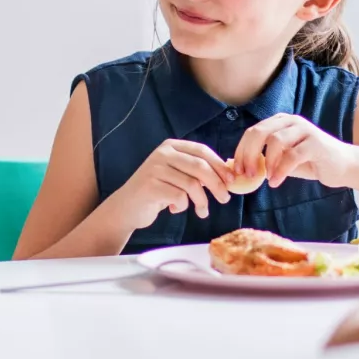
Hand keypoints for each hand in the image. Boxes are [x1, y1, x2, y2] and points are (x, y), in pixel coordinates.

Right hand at [108, 140, 232, 227]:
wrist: (127, 207)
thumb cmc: (157, 191)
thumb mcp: (176, 175)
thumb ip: (196, 171)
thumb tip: (228, 174)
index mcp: (171, 146)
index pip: (202, 151)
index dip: (220, 166)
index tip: (232, 180)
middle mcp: (162, 154)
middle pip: (200, 166)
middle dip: (217, 184)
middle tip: (225, 199)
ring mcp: (155, 168)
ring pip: (192, 184)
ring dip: (202, 201)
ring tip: (202, 211)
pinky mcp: (150, 186)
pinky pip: (179, 197)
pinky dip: (183, 206)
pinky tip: (175, 209)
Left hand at [232, 114, 352, 188]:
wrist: (343, 166)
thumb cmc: (311, 162)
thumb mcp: (283, 160)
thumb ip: (265, 160)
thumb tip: (240, 168)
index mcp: (280, 122)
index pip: (253, 131)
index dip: (241, 150)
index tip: (236, 170)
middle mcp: (291, 121)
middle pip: (260, 132)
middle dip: (249, 154)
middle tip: (246, 173)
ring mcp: (304, 130)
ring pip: (275, 141)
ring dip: (267, 162)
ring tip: (266, 179)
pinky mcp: (316, 143)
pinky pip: (292, 155)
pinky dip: (281, 170)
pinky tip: (276, 182)